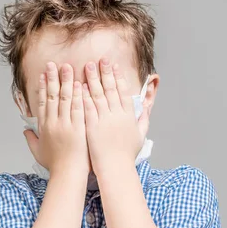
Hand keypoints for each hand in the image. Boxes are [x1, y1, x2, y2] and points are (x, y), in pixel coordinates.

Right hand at [23, 62, 89, 175]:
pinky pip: (79, 108)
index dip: (42, 87)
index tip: (43, 74)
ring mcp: (66, 124)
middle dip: (53, 78)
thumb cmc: (56, 166)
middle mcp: (53, 123)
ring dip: (66, 81)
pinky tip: (80, 84)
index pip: (42, 102)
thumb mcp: (38, 152)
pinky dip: (79, 95)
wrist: (68, 174)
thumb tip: (25, 131)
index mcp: (44, 127)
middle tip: (54, 64)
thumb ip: (31, 140)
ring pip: (65, 99)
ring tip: (68, 67)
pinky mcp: (79, 127)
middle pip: (52, 96)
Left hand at [82, 57, 150, 175]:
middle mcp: (117, 115)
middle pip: (110, 88)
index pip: (123, 91)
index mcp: (129, 116)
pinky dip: (83, 95)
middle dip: (105, 72)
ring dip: (92, 78)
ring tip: (87, 66)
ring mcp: (104, 120)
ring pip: (97, 94)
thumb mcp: (140, 135)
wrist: (116, 168)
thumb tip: (147, 108)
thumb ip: (143, 120)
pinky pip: (87, 107)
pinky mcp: (92, 126)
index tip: (113, 66)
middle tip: (100, 59)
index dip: (118, 77)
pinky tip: (79, 85)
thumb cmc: (127, 155)